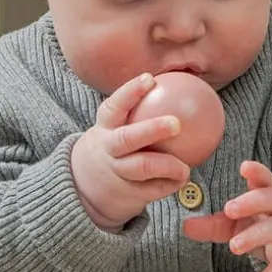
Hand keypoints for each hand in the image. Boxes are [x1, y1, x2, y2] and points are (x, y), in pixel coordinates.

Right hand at [71, 73, 192, 230]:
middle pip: (127, 138)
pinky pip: (152, 189)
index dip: (130, 92)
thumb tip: (184, 82)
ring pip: (141, 167)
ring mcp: (118, 170)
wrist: (87, 183)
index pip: (115, 105)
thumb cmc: (115, 143)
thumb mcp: (117, 124)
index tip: (149, 79)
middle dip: (151, 130)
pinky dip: (170, 185)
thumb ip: (142, 108)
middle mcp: (109, 147)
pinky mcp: (128, 191)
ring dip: (166, 166)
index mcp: (106, 126)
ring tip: (185, 168)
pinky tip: (184, 179)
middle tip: (176, 123)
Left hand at [182, 160, 271, 271]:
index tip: (244, 167)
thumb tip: (185, 226)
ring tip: (234, 246)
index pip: (267, 179)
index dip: (257, 173)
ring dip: (257, 236)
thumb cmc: (268, 225)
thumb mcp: (242, 222)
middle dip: (253, 202)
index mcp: (271, 194)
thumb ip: (215, 224)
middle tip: (229, 209)